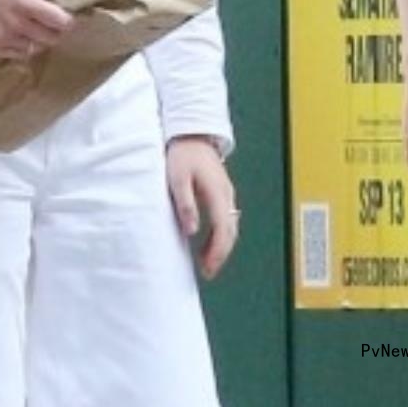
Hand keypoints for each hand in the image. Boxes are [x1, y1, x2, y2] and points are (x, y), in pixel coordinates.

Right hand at [0, 0, 73, 61]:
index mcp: (24, 4)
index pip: (59, 22)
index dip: (68, 20)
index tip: (66, 13)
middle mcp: (16, 25)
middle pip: (51, 38)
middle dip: (57, 31)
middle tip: (54, 21)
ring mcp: (4, 39)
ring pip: (36, 48)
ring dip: (42, 40)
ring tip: (39, 27)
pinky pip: (19, 55)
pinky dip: (26, 47)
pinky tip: (23, 34)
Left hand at [168, 139, 238, 279]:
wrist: (193, 133)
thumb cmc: (182, 155)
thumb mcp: (177, 178)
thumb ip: (185, 204)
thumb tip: (192, 231)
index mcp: (217, 193)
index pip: (223, 228)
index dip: (217, 251)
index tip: (208, 268)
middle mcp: (227, 195)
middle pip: (230, 231)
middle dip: (221, 254)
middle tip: (208, 272)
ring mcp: (227, 194)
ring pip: (230, 226)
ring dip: (221, 247)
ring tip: (207, 264)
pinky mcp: (222, 193)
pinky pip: (226, 219)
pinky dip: (220, 235)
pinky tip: (208, 244)